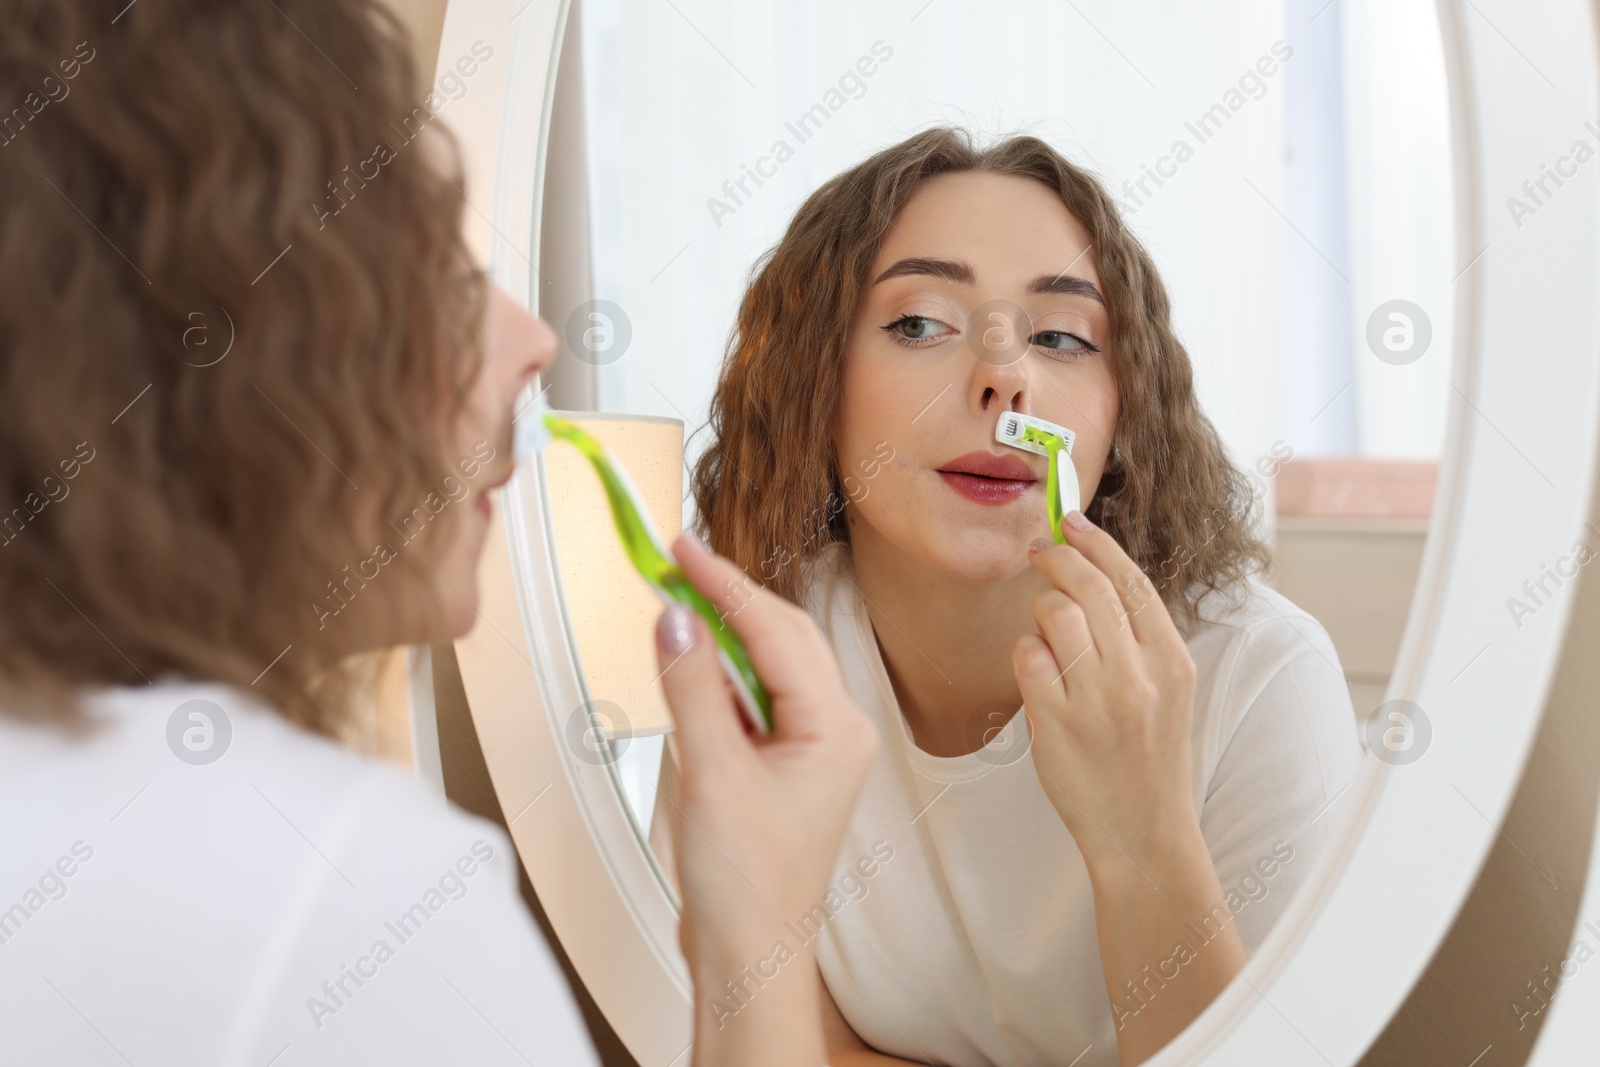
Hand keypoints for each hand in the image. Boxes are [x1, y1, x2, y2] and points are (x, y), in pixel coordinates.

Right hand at [655, 535, 878, 1063]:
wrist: (750, 956)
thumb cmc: (748, 887)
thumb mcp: (711, 774)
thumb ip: (692, 688)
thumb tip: (677, 620)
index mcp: (835, 728)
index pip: (774, 629)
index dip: (723, 582)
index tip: (682, 548)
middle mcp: (835, 731)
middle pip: (781, 636)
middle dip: (726, 599)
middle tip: (673, 564)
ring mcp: (814, 748)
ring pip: (768, 665)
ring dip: (722, 637)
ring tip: (674, 607)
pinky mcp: (787, 765)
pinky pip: (757, 699)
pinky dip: (721, 677)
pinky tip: (690, 670)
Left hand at [1013, 511, 1199, 878]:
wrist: (1142, 834)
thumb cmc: (1148, 757)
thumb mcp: (1167, 691)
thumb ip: (1138, 637)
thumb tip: (1094, 572)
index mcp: (1172, 662)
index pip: (1131, 580)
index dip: (1097, 542)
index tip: (1072, 521)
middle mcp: (1138, 676)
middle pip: (1089, 585)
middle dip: (1057, 557)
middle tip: (1039, 550)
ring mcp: (1096, 700)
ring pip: (1054, 614)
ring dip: (1041, 611)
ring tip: (1047, 634)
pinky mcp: (1056, 723)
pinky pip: (1027, 656)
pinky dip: (1025, 654)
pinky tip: (1038, 673)